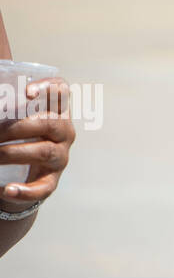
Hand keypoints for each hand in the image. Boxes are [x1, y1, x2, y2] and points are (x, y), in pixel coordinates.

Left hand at [0, 77, 74, 210]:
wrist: (20, 175)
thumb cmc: (17, 139)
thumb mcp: (16, 122)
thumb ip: (5, 112)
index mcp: (56, 112)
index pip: (61, 92)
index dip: (49, 88)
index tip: (26, 93)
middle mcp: (64, 132)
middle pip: (49, 123)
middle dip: (15, 128)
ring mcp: (61, 157)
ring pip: (44, 152)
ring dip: (13, 153)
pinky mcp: (51, 181)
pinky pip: (42, 187)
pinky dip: (24, 190)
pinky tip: (6, 189)